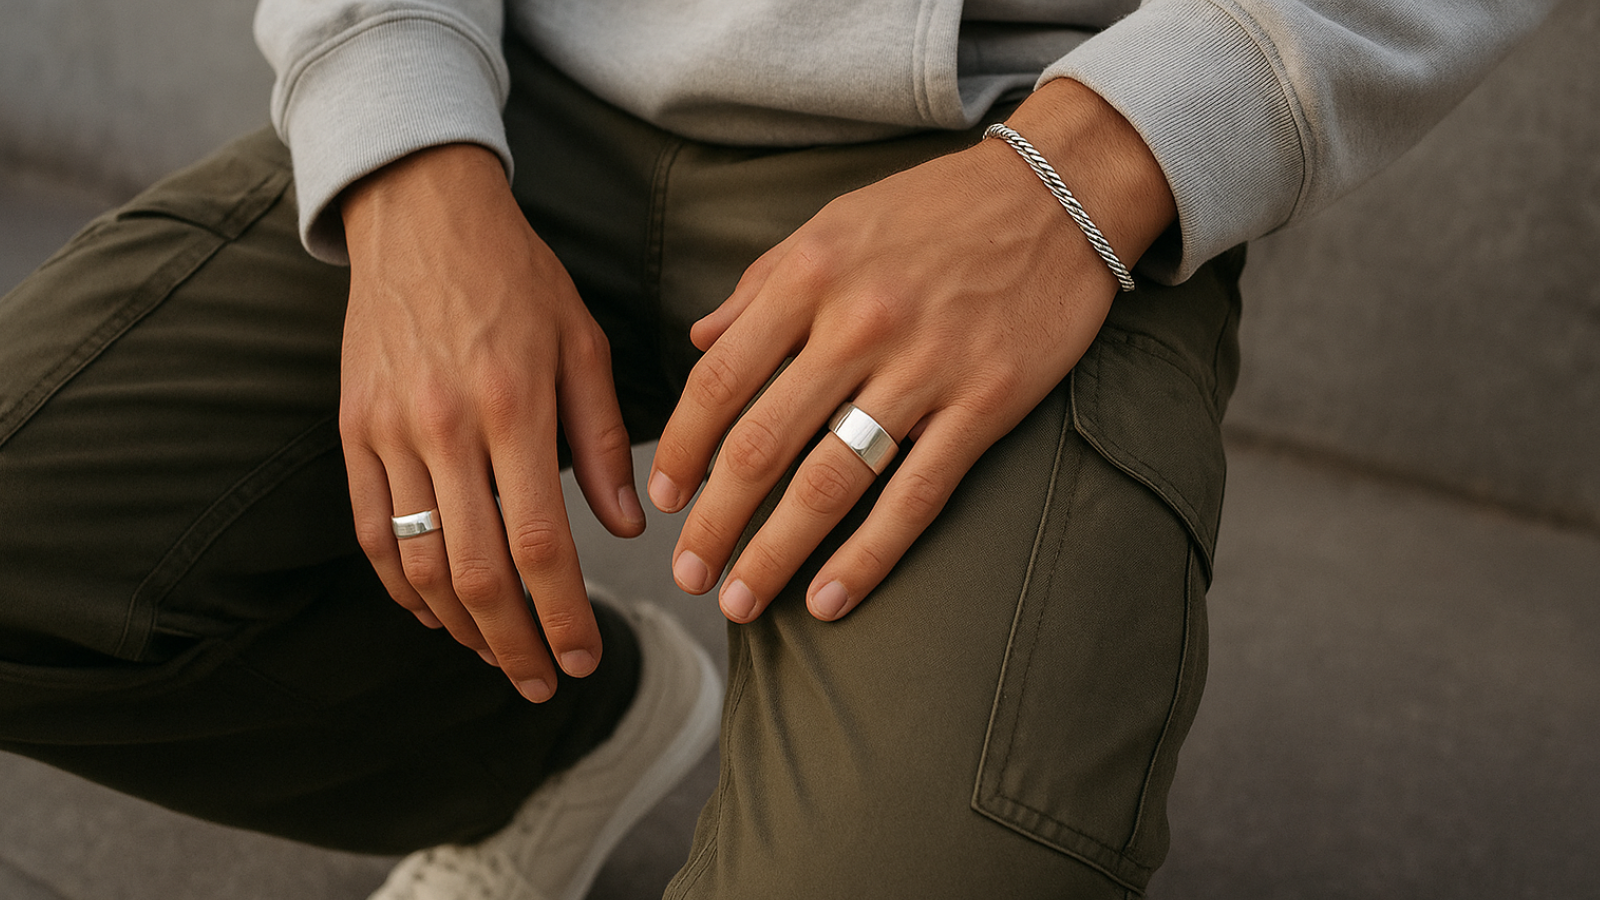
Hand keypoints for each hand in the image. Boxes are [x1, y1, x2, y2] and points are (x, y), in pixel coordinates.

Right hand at [339, 144, 644, 701]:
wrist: (420, 215)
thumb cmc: (518, 277)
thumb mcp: (582, 342)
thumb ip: (604, 438)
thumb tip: (628, 527)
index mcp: (513, 408)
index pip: (539, 544)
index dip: (562, 616)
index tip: (583, 660)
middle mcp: (444, 429)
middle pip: (475, 573)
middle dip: (513, 644)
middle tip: (543, 683)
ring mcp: (388, 433)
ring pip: (418, 564)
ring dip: (458, 626)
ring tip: (496, 655)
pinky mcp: (351, 430)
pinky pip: (370, 531)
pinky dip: (400, 586)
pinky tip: (434, 612)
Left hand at [647, 79, 1175, 622]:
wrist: (1059, 192)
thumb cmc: (936, 209)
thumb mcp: (833, 224)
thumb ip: (762, 285)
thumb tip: (699, 340)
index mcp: (812, 275)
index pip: (721, 380)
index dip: (684, 448)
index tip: (662, 497)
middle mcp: (859, 323)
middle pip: (762, 444)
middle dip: (714, 522)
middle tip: (687, 576)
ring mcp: (926, 368)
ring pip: (829, 482)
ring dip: (774, 553)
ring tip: (739, 603)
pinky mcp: (986, 404)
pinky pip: (915, 496)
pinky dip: (867, 557)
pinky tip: (828, 600)